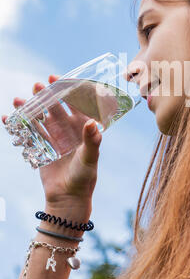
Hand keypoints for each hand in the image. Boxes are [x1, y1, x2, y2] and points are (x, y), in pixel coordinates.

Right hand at [2, 75, 101, 205]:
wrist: (68, 198)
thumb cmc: (84, 178)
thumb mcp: (90, 158)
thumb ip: (92, 141)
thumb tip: (93, 122)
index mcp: (82, 128)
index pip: (76, 104)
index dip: (68, 90)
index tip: (58, 79)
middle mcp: (68, 130)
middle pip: (55, 107)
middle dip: (46, 95)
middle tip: (37, 85)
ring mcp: (53, 137)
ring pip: (40, 117)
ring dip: (29, 108)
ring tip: (18, 100)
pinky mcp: (41, 147)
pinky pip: (29, 133)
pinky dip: (18, 125)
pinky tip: (8, 117)